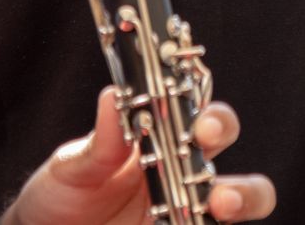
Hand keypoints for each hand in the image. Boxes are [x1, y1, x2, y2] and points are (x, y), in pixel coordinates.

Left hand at [4, 88, 275, 224]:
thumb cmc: (62, 194)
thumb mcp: (72, 166)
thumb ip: (99, 142)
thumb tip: (114, 95)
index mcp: (161, 139)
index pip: (201, 118)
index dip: (212, 118)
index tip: (201, 126)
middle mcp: (182, 172)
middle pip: (233, 159)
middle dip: (233, 158)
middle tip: (207, 159)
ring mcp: (185, 209)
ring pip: (241, 200)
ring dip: (242, 198)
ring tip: (221, 206)